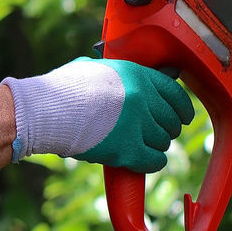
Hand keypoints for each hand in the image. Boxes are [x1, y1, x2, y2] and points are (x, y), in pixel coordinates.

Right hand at [1, 57, 193, 172]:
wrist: (47, 111)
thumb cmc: (63, 89)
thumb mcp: (94, 68)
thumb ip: (116, 74)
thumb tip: (122, 76)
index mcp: (136, 74)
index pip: (175, 93)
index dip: (182, 108)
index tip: (184, 116)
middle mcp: (142, 98)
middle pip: (171, 120)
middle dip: (167, 128)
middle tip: (159, 132)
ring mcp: (137, 124)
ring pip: (163, 141)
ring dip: (156, 145)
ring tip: (143, 145)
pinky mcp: (128, 150)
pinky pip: (154, 160)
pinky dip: (152, 162)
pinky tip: (144, 159)